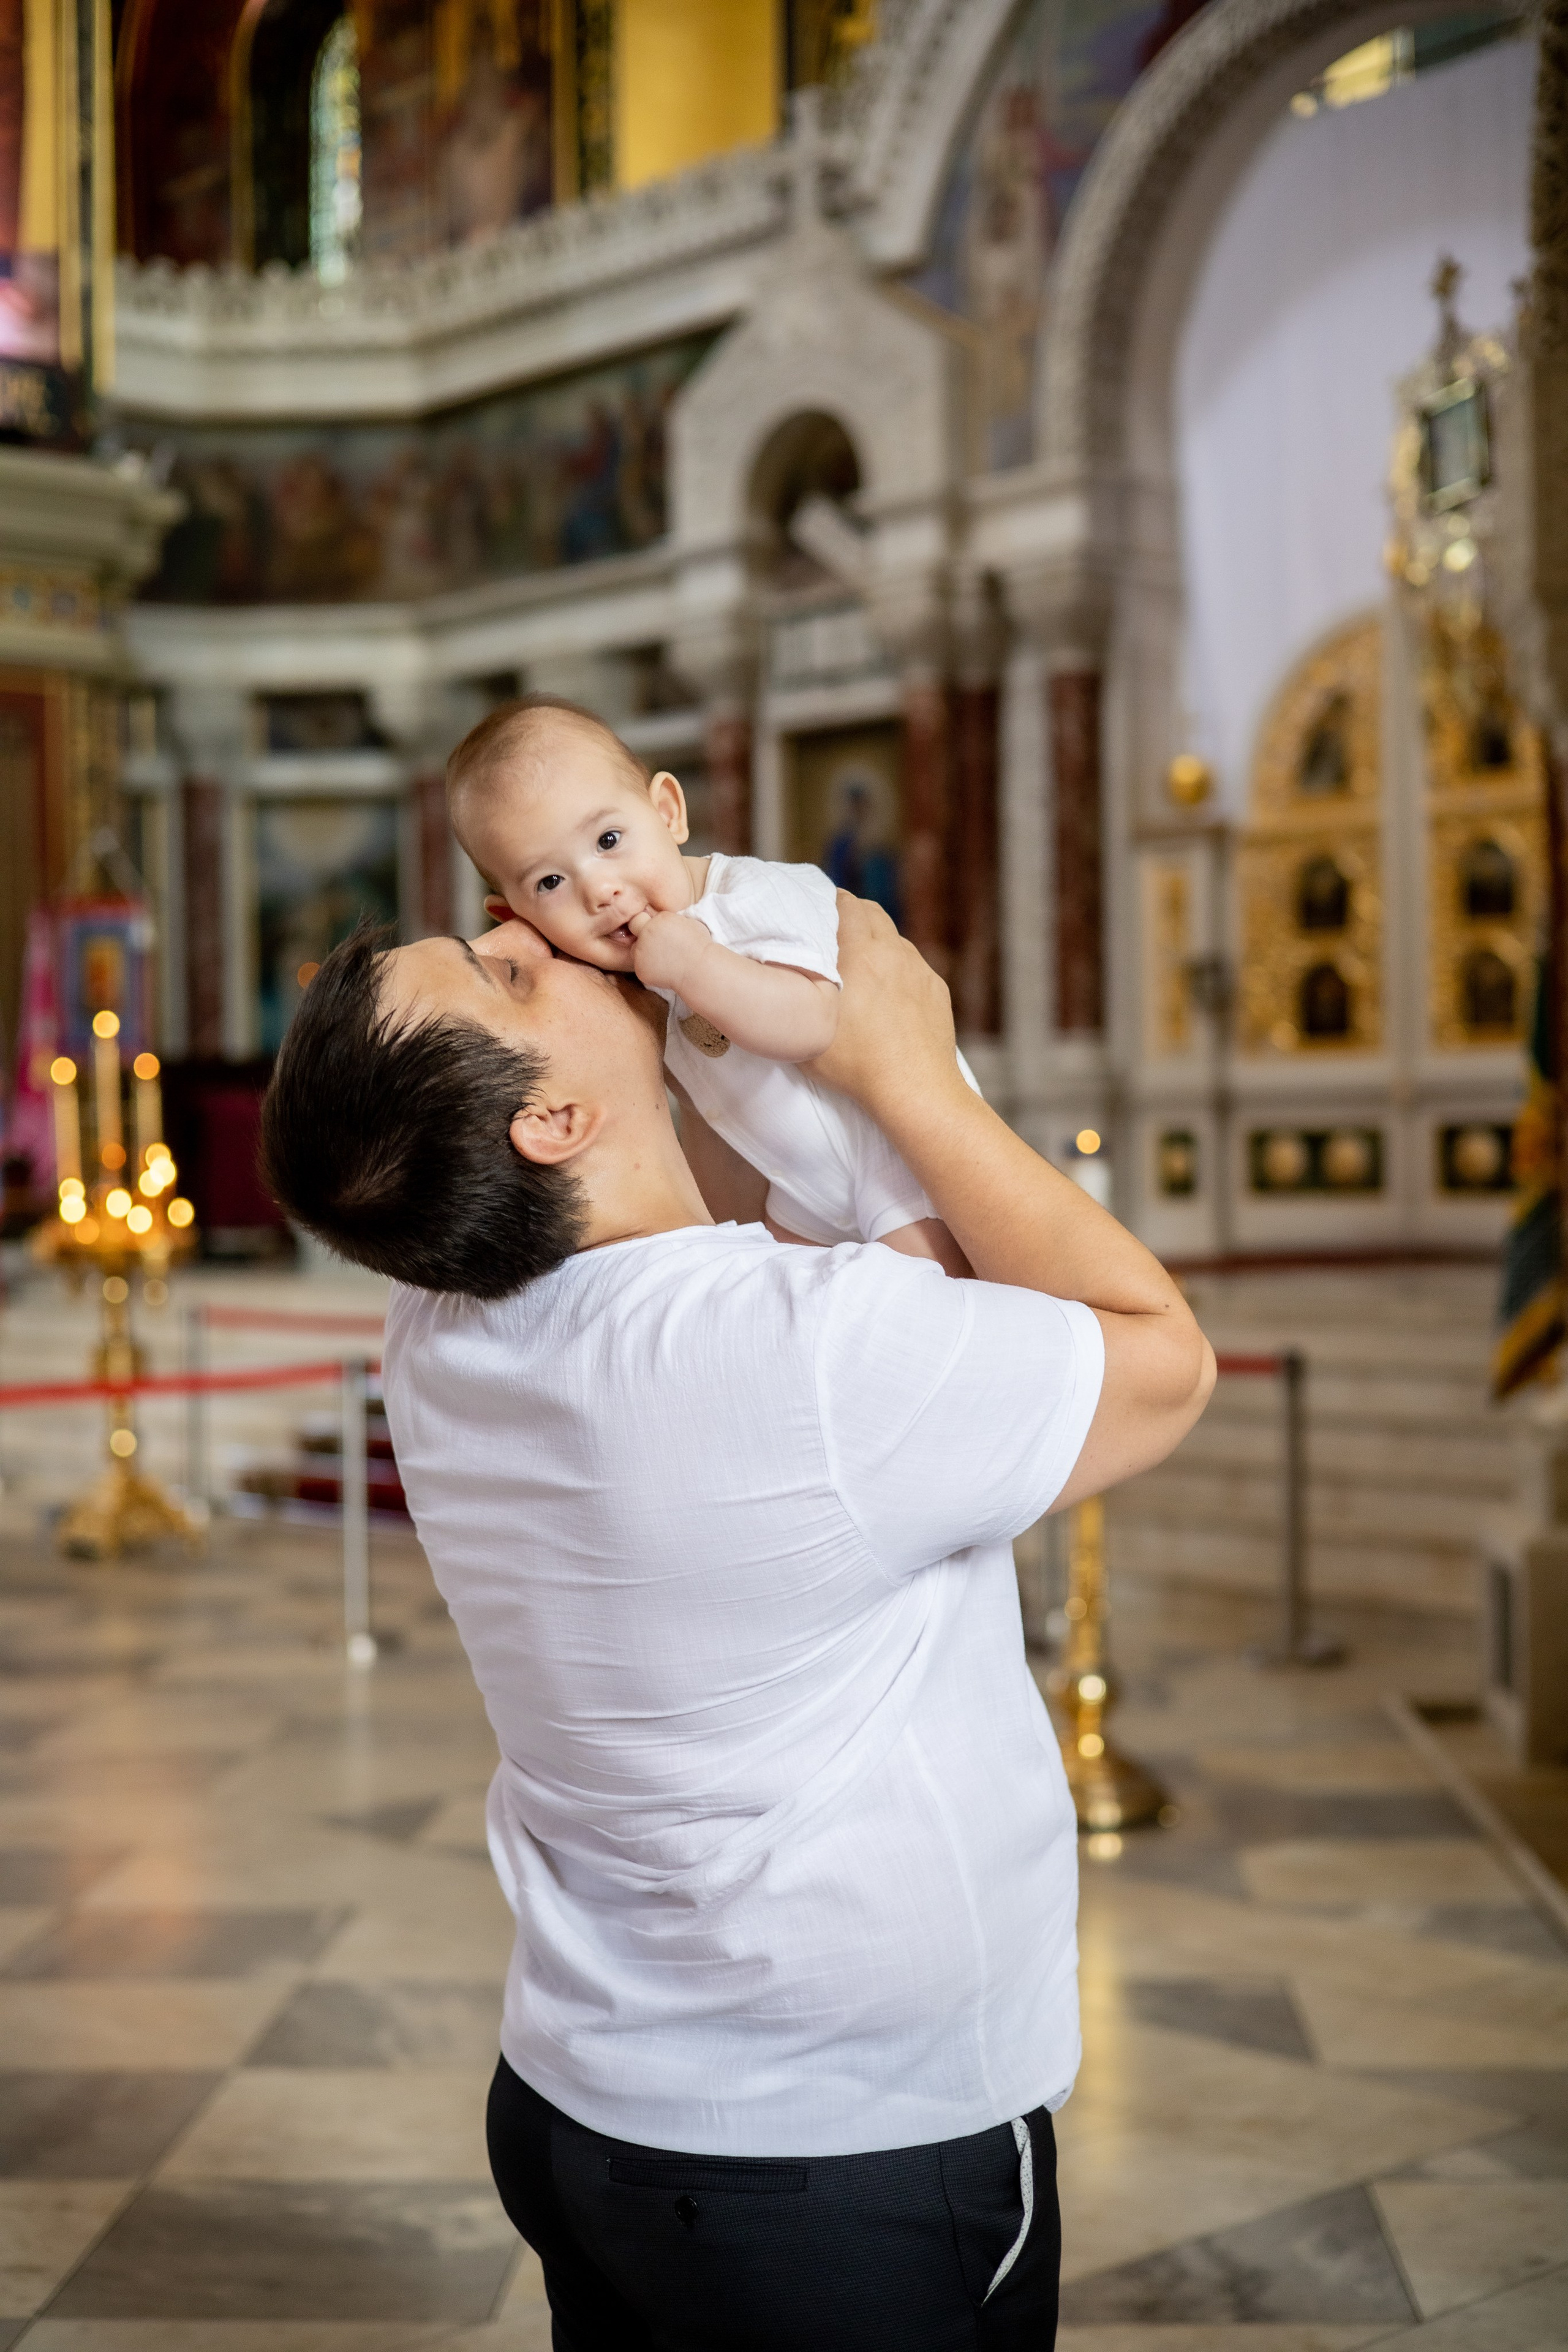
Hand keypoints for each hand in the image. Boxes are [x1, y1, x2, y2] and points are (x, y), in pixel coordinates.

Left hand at [628, 907, 705, 993]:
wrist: (700, 969)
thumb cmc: (699, 946)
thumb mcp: (689, 922)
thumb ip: (671, 920)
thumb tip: (666, 920)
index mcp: (659, 920)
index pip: (641, 917)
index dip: (646, 923)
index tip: (655, 930)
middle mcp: (646, 934)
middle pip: (634, 930)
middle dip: (643, 936)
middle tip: (658, 945)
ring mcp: (640, 953)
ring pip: (635, 950)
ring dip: (644, 952)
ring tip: (664, 959)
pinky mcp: (640, 969)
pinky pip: (640, 966)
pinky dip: (648, 968)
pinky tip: (664, 969)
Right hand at [802, 894, 959, 1116]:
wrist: (915, 1090)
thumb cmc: (856, 1065)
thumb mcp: (806, 1032)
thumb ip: (790, 1000)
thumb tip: (774, 982)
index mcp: (862, 953)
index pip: (847, 904)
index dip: (829, 901)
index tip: (815, 906)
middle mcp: (894, 953)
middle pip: (873, 913)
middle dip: (852, 915)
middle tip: (832, 930)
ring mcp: (919, 971)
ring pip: (895, 940)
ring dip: (877, 943)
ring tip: (859, 965)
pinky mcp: (936, 990)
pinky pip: (914, 968)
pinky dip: (898, 971)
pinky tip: (887, 995)